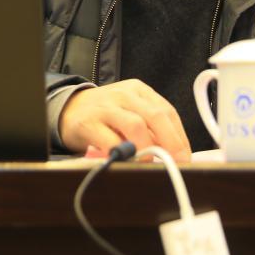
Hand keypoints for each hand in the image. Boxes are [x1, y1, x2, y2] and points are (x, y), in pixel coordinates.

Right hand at [59, 79, 191, 161]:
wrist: (69, 109)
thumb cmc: (106, 115)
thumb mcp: (130, 112)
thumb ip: (149, 128)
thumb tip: (173, 154)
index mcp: (139, 91)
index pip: (167, 111)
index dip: (180, 136)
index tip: (185, 157)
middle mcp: (124, 95)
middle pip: (156, 116)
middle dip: (170, 142)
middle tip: (175, 162)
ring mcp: (106, 107)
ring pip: (135, 125)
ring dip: (147, 148)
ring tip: (149, 163)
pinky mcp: (88, 123)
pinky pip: (110, 141)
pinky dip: (122, 154)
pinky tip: (127, 162)